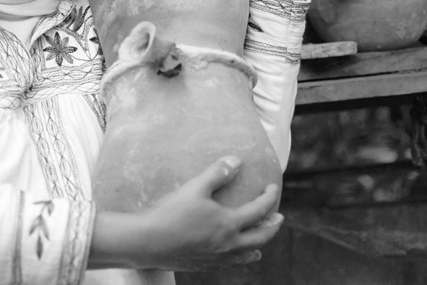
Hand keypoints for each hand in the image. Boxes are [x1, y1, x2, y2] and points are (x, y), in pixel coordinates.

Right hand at [89, 157, 283, 270]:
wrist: (148, 242)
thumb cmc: (171, 213)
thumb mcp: (194, 187)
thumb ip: (217, 173)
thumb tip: (236, 161)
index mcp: (229, 224)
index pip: (259, 211)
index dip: (269, 198)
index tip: (273, 188)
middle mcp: (228, 245)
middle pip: (260, 237)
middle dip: (272, 227)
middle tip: (279, 218)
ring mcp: (216, 258)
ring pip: (246, 255)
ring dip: (257, 247)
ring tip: (260, 245)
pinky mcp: (203, 265)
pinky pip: (228, 264)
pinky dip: (238, 258)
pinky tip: (230, 255)